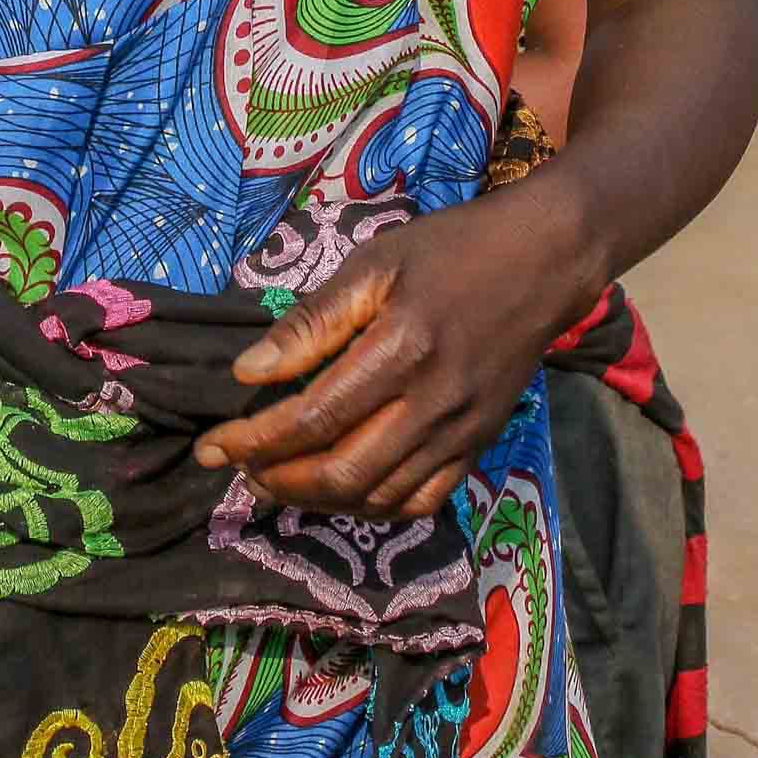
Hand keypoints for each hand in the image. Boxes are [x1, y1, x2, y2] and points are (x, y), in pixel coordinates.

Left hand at [195, 191, 576, 517]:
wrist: (545, 261)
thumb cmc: (450, 250)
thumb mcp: (375, 263)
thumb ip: (312, 322)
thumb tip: (248, 373)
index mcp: (401, 349)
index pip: (313, 418)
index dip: (254, 440)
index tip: (212, 445)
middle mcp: (433, 403)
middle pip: (342, 472)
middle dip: (277, 479)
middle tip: (238, 468)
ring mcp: (462, 432)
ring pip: (378, 497)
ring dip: (317, 500)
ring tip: (276, 480)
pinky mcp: (479, 445)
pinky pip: (422, 501)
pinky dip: (372, 507)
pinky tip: (340, 491)